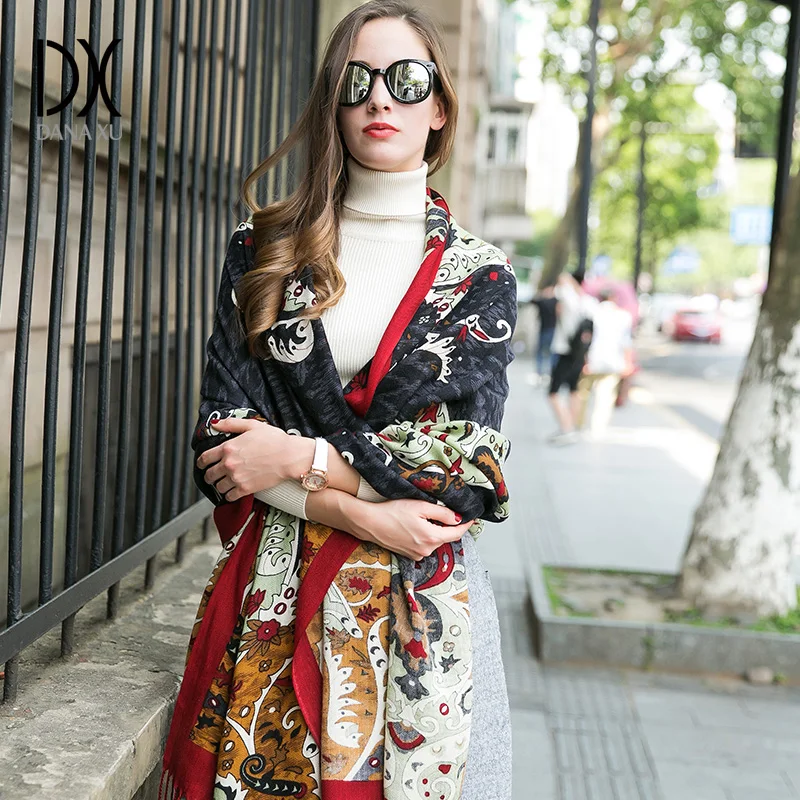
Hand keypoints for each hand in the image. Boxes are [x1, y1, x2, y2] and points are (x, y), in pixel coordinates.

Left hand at [195, 417, 311, 502]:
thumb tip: (215, 424)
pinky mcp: (245, 489)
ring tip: (225, 483)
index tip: (202, 464)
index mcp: (228, 447)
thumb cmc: (275, 440)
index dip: (201, 462)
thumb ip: (231, 424)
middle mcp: (228, 464)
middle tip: (213, 476)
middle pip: (209, 475)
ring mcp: (236, 477)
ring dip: (220, 485)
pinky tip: (233, 492)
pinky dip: (229, 495)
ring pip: (218, 487)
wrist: (289, 456)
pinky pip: (229, 497)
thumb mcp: (252, 426)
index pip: (204, 458)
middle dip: (209, 475)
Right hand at [349, 497, 476, 560]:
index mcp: (431, 538)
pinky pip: (424, 544)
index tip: (472, 517)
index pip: (457, 533)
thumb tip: (458, 518)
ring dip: (434, 530)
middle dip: (446, 525)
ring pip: (434, 540)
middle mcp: (426, 550)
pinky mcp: (409, 554)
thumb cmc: (392, 512)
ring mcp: (417, 554)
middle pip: (445, 536)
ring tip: (420, 516)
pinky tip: (413, 525)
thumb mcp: (420, 506)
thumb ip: (442, 513)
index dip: (466, 525)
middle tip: (439, 510)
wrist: (369, 523)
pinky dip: (424, 535)